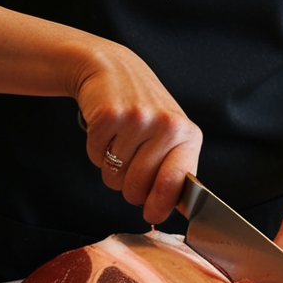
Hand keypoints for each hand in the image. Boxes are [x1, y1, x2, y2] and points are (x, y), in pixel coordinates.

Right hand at [74, 41, 201, 224]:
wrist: (112, 68)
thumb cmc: (143, 108)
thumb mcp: (169, 133)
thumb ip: (172, 167)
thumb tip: (164, 210)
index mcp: (187, 134)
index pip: (176, 182)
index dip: (160, 205)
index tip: (151, 214)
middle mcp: (166, 125)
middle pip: (137, 187)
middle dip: (127, 187)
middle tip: (128, 167)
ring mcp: (137, 119)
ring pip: (113, 176)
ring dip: (110, 167)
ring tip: (118, 140)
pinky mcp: (109, 115)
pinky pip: (95, 157)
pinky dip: (95, 150)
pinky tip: (106, 130)